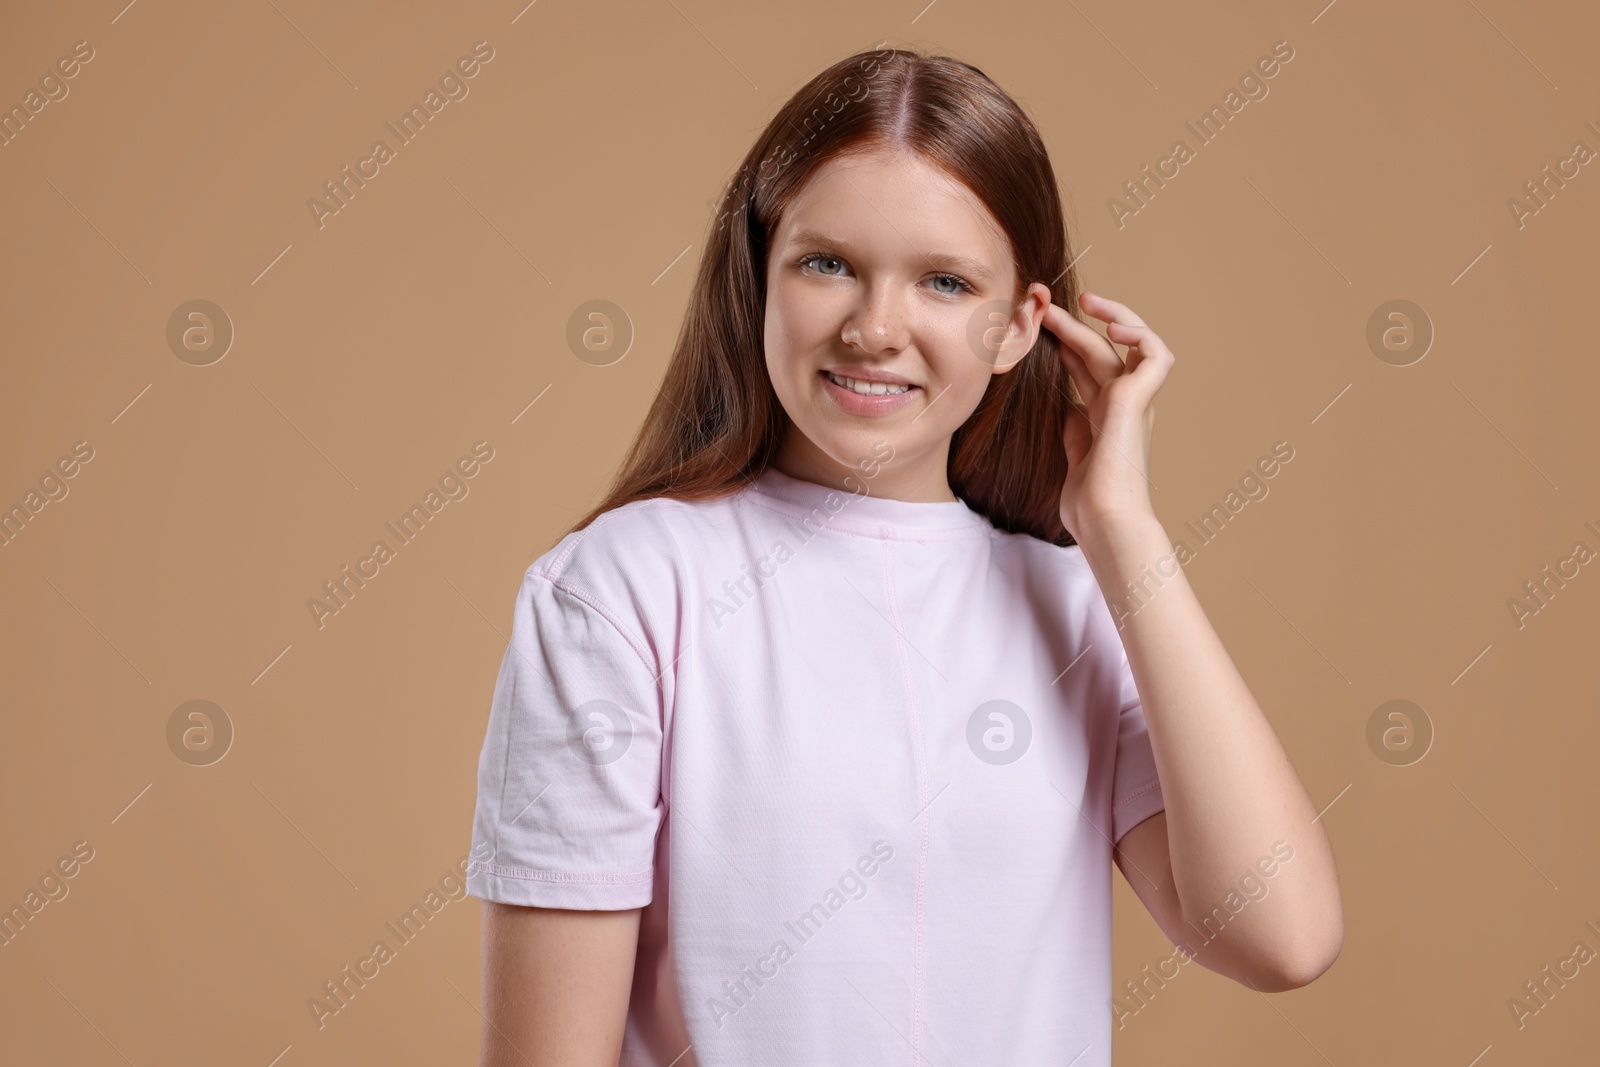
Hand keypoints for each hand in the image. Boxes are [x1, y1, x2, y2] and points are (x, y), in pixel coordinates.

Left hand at [1043, 291, 1174, 544]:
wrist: (1106, 519)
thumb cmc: (1089, 505)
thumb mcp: (1073, 459)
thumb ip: (1074, 433)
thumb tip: (1069, 410)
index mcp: (1106, 419)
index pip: (1089, 370)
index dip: (1068, 346)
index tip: (1042, 330)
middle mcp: (1123, 406)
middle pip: (1102, 351)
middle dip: (1075, 325)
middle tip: (1046, 305)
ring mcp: (1134, 402)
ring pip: (1131, 343)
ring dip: (1112, 317)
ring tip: (1086, 301)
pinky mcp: (1141, 400)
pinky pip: (1154, 354)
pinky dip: (1140, 334)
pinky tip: (1114, 328)